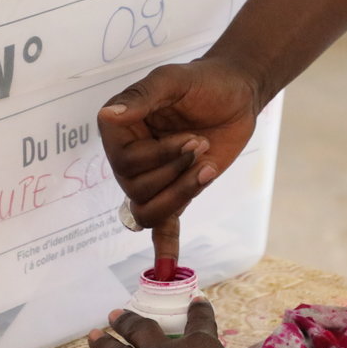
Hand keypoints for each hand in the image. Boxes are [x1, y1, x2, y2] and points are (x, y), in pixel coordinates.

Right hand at [97, 56, 261, 261]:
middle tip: (202, 144)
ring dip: (181, 193)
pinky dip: (164, 247)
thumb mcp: (173, 80)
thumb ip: (143, 97)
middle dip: (174, 171)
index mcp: (120, 129)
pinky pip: (163, 225)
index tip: (191, 138)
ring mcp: (153, 177)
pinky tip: (166, 268)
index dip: (159, 157)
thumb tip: (110, 115)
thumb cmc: (203, 81)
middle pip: (136, 188)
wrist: (237, 93)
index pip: (125, 162)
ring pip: (149, 210)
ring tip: (206, 168)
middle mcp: (128, 157)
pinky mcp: (177, 190)